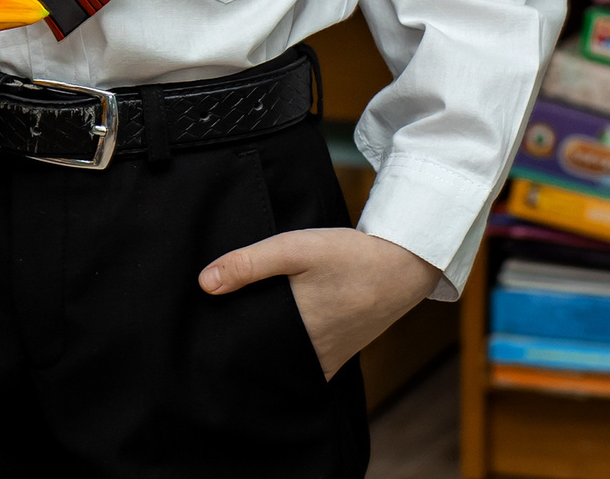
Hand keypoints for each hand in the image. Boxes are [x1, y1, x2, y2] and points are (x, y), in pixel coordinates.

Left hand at [200, 228, 439, 378]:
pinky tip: (274, 332)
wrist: (404, 263)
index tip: (206, 341)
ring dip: (266, 350)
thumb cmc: (349, 256)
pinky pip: (306, 359)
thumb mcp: (294, 249)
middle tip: (214, 335)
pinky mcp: (341, 351)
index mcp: (298, 336)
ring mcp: (330, 357)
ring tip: (238, 332)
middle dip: (243, 351)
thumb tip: (204, 284)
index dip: (227, 350)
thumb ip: (248, 264)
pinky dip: (289, 350)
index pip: (251, 356)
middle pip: (266, 361)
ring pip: (286, 361)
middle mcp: (314, 356)